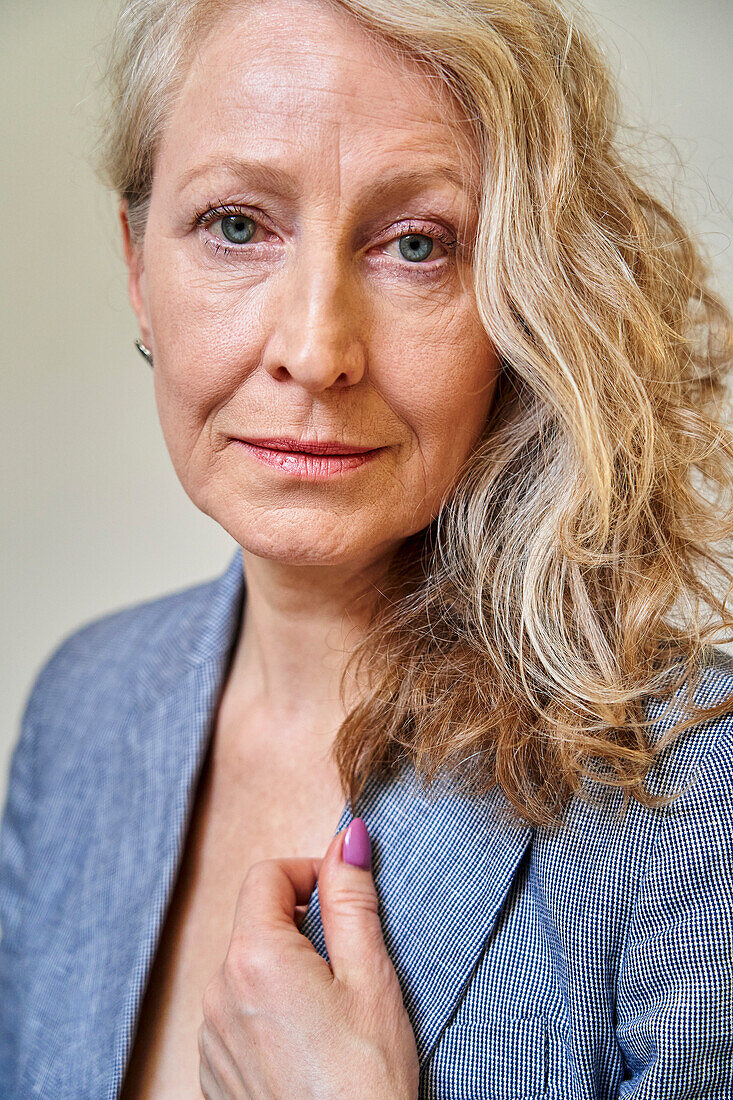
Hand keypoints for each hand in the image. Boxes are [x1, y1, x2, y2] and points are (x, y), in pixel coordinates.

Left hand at [198, 818, 419, 1098]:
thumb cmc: (365, 1081)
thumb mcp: (370, 975)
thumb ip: (352, 897)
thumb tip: (349, 837)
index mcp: (255, 957)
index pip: (267, 875)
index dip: (309, 872)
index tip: (343, 893)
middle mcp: (218, 992)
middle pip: (255, 922)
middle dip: (300, 923)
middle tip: (349, 958)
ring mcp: (210, 1036)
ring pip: (246, 969)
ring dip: (284, 968)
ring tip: (333, 1010)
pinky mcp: (213, 1072)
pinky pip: (236, 1015)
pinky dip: (268, 1011)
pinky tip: (308, 1045)